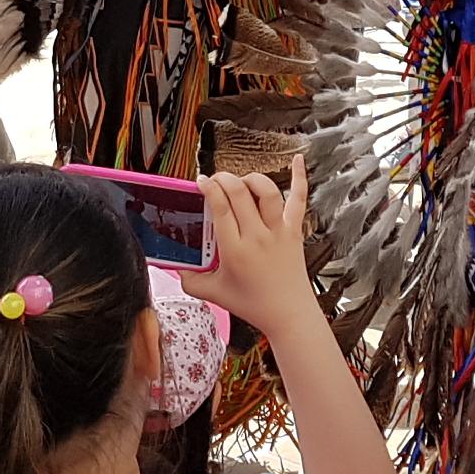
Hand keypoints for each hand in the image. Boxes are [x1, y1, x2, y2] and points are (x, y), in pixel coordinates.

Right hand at [182, 154, 315, 341]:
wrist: (288, 313)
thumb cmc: (252, 304)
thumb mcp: (213, 294)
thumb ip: (189, 279)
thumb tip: (174, 265)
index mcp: (235, 250)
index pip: (220, 208)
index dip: (209, 189)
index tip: (201, 182)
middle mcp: (257, 236)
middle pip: (240, 193)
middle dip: (224, 179)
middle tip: (215, 180)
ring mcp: (278, 231)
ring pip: (267, 191)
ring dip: (251, 178)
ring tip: (241, 181)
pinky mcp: (294, 230)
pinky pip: (299, 199)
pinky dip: (300, 177)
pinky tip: (298, 160)